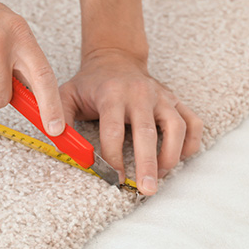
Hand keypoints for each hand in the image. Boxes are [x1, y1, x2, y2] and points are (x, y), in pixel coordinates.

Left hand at [59, 48, 202, 194]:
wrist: (115, 58)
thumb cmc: (91, 83)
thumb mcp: (67, 93)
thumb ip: (59, 116)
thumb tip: (56, 138)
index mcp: (112, 94)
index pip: (113, 129)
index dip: (113, 156)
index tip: (113, 178)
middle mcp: (140, 94)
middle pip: (147, 132)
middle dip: (147, 163)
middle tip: (146, 190)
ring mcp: (161, 97)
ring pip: (176, 127)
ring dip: (170, 155)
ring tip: (161, 176)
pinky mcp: (175, 101)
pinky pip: (193, 123)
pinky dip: (191, 144)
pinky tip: (178, 159)